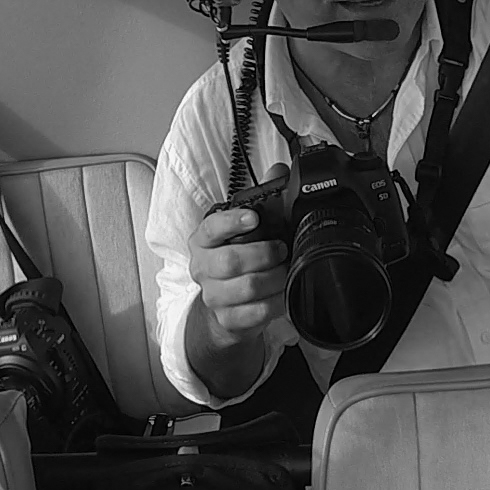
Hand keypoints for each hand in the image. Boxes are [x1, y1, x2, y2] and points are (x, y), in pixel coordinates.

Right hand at [189, 164, 290, 345]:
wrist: (227, 308)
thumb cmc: (237, 262)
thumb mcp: (244, 231)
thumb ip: (260, 199)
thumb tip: (279, 170)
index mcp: (203, 241)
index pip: (211, 228)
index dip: (232, 222)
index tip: (253, 218)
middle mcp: (202, 268)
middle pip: (230, 262)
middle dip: (263, 254)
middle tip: (282, 250)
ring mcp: (212, 296)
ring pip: (246, 288)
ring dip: (274, 279)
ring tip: (286, 271)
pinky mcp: (227, 320)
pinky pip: (255, 313)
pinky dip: (276, 303)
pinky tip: (283, 295)